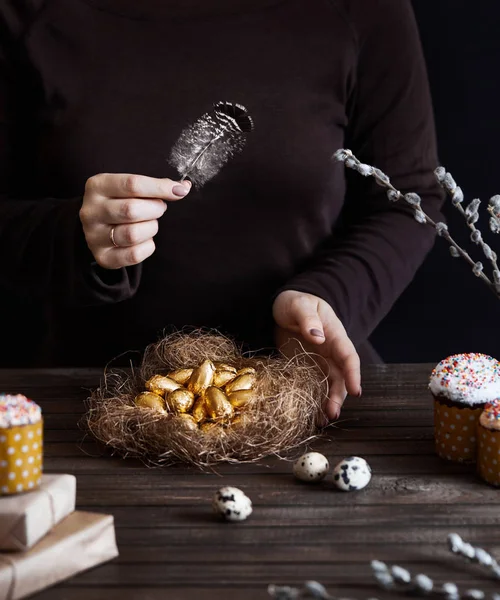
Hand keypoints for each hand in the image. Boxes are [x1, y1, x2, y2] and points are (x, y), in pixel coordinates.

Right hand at [80, 173, 190, 268]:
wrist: (100, 227)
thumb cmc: (121, 202)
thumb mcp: (131, 188)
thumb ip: (155, 186)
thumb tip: (183, 188)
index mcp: (97, 186)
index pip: (132, 184)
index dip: (160, 188)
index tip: (180, 190)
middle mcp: (91, 211)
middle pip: (131, 210)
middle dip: (155, 209)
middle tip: (158, 209)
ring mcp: (94, 236)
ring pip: (133, 234)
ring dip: (151, 228)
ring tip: (149, 223)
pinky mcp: (103, 257)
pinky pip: (134, 255)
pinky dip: (147, 246)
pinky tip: (144, 239)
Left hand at [273, 290, 360, 422]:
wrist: (283, 307)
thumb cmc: (296, 302)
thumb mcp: (299, 305)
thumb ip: (308, 319)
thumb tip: (318, 337)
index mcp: (334, 335)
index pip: (349, 356)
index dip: (354, 374)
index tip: (356, 391)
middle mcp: (330, 352)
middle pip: (340, 377)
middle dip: (338, 396)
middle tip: (331, 414)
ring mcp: (318, 362)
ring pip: (328, 386)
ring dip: (327, 403)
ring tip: (321, 420)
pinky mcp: (305, 369)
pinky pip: (313, 387)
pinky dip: (313, 401)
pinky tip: (310, 415)